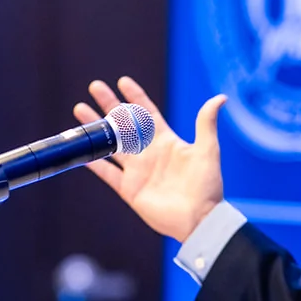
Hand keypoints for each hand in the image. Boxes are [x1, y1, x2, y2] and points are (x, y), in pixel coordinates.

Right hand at [73, 76, 225, 241]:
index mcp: (167, 141)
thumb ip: (206, 123)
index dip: (136, 97)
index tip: (123, 81)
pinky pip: (109, 174)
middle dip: (109, 105)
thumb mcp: (208, 150)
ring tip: (80, 111)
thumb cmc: (207, 185)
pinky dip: (96, 164)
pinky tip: (82, 152)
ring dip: (96, 129)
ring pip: (111, 145)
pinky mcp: (130, 190)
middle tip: (94, 87)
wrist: (199, 219)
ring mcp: (138, 171)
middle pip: (124, 124)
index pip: (147, 113)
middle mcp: (149, 153)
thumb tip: (221, 97)